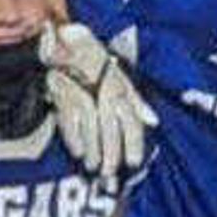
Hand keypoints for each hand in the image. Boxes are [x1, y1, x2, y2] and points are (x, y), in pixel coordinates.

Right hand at [40, 22, 149, 186]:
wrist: (68, 42)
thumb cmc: (98, 63)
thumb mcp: (122, 79)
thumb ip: (137, 102)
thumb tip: (154, 120)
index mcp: (121, 91)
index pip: (131, 122)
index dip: (133, 144)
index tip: (133, 163)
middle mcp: (104, 95)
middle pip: (110, 131)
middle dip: (111, 154)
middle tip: (110, 175)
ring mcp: (83, 96)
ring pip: (90, 130)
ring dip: (93, 152)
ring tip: (94, 168)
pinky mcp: (62, 97)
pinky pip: (69, 123)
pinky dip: (74, 140)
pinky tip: (79, 154)